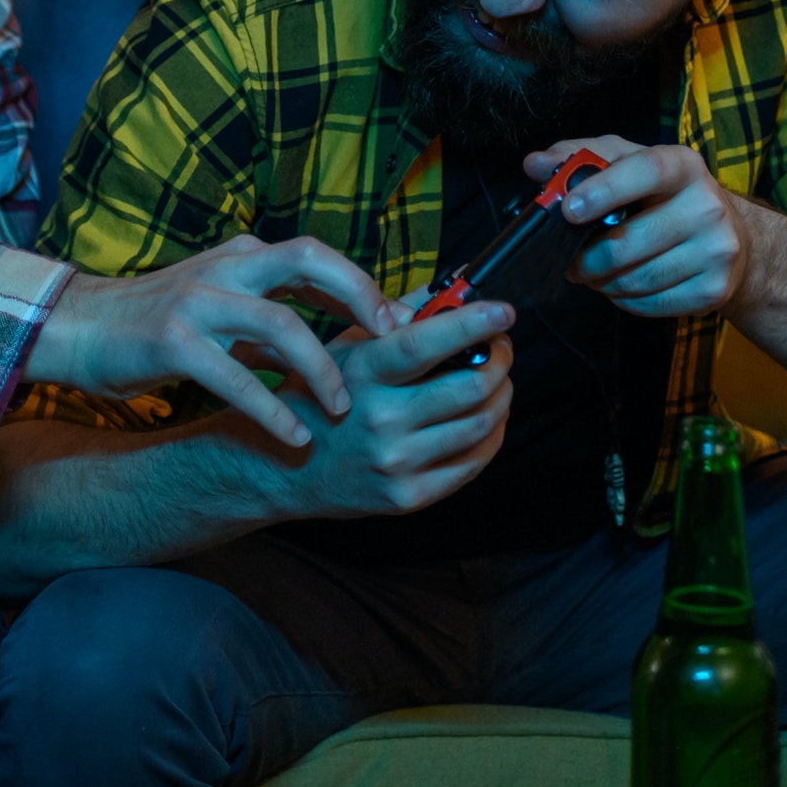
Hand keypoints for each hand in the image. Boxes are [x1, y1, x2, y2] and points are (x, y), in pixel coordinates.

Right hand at [25, 233, 398, 448]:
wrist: (81, 329)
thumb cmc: (159, 324)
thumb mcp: (223, 305)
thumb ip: (276, 312)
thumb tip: (345, 334)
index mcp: (242, 256)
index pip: (317, 256)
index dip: (364, 285)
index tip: (403, 322)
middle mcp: (227, 268)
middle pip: (309, 260)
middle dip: (359, 296)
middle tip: (394, 344)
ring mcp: (200, 301)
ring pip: (281, 322)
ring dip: (321, 368)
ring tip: (341, 409)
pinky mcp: (174, 340)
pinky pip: (236, 376)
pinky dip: (271, 409)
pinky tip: (294, 437)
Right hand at [261, 301, 514, 520]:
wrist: (283, 469)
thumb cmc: (318, 396)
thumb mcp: (345, 348)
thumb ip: (398, 316)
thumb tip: (451, 289)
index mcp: (363, 373)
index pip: (423, 344)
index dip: (470, 325)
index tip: (503, 311)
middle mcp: (380, 418)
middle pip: (467, 387)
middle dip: (498, 361)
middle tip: (501, 346)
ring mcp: (396, 462)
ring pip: (479, 425)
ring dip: (501, 396)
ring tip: (497, 380)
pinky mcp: (408, 497)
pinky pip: (472, 464)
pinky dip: (492, 436)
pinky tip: (487, 418)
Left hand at [528, 136, 753, 319]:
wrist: (734, 238)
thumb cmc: (664, 193)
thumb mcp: (627, 162)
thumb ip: (580, 158)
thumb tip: (534, 164)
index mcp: (683, 165)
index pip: (645, 171)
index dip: (604, 191)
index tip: (568, 210)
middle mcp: (708, 206)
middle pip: (630, 240)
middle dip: (588, 257)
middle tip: (569, 261)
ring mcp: (717, 251)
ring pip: (638, 278)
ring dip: (603, 282)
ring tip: (593, 274)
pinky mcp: (716, 290)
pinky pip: (653, 304)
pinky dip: (626, 300)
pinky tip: (621, 287)